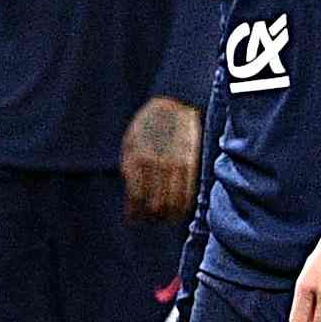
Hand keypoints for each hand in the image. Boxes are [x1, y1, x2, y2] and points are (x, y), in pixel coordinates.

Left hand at [118, 101, 201, 226]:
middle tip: (149, 219)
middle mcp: (157, 166)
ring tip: (164, 217)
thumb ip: (129, 166)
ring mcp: (176, 166)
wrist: (176, 102)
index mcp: (138, 161)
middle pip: (155, 206)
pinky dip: (183, 206)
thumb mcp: (131, 141)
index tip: (134, 219)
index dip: (135, 214)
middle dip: (151, 217)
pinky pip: (188, 194)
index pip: (136, 199)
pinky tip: (179, 209)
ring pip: (173, 204)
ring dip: (168, 215)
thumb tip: (130, 189)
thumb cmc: (149, 123)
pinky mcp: (191, 165)